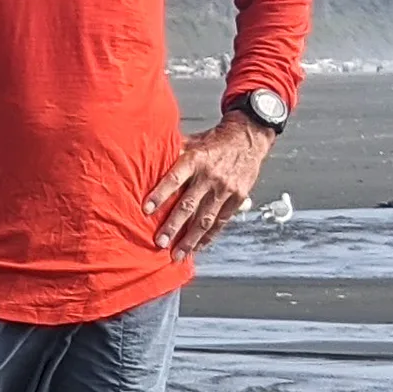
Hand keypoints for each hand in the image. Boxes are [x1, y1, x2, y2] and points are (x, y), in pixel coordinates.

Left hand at [144, 118, 273, 259]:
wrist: (248, 137)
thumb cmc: (214, 141)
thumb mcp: (192, 141)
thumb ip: (172, 153)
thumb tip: (144, 159)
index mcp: (196, 160)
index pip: (175, 179)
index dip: (160, 195)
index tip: (146, 210)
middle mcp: (210, 177)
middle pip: (189, 205)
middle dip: (173, 226)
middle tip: (159, 243)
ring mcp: (226, 189)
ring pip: (205, 219)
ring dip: (190, 239)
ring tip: (177, 254)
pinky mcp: (238, 198)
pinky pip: (221, 222)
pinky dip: (209, 237)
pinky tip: (198, 247)